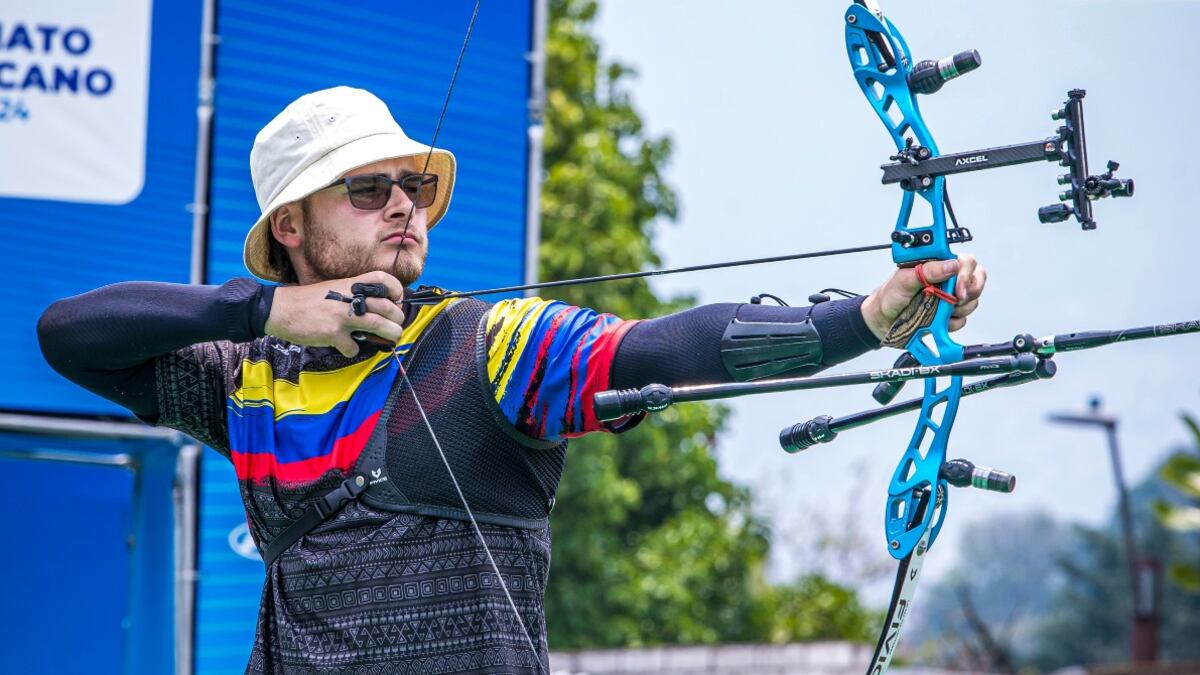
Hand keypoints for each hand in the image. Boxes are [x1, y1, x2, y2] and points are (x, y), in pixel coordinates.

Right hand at [264, 271, 405, 356]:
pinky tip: (347, 347)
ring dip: (391, 334)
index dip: (396, 289)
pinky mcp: (333, 334)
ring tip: (392, 338)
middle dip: (398, 319)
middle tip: (396, 325)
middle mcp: (350, 298)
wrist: (281, 309)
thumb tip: (376, 308)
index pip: (383, 279)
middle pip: (387, 307)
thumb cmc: (308, 300)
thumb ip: (354, 295)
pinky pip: (353, 347)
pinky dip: (353, 350)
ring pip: (379, 325)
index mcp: (351, 285)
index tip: (397, 300)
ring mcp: (342, 316)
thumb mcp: (334, 289)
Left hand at [860, 254, 986, 340]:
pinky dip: (951, 323)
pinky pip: (962, 319)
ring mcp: (950, 298)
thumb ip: (927, 270)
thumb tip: (951, 265)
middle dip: (968, 292)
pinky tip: (937, 321)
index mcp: (937, 265)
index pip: (965, 262)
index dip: (966, 274)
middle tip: (954, 301)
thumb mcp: (903, 280)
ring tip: (937, 310)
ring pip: (972, 301)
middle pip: (976, 279)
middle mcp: (947, 280)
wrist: (882, 321)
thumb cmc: (889, 296)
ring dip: (958, 309)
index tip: (957, 289)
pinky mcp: (949, 315)